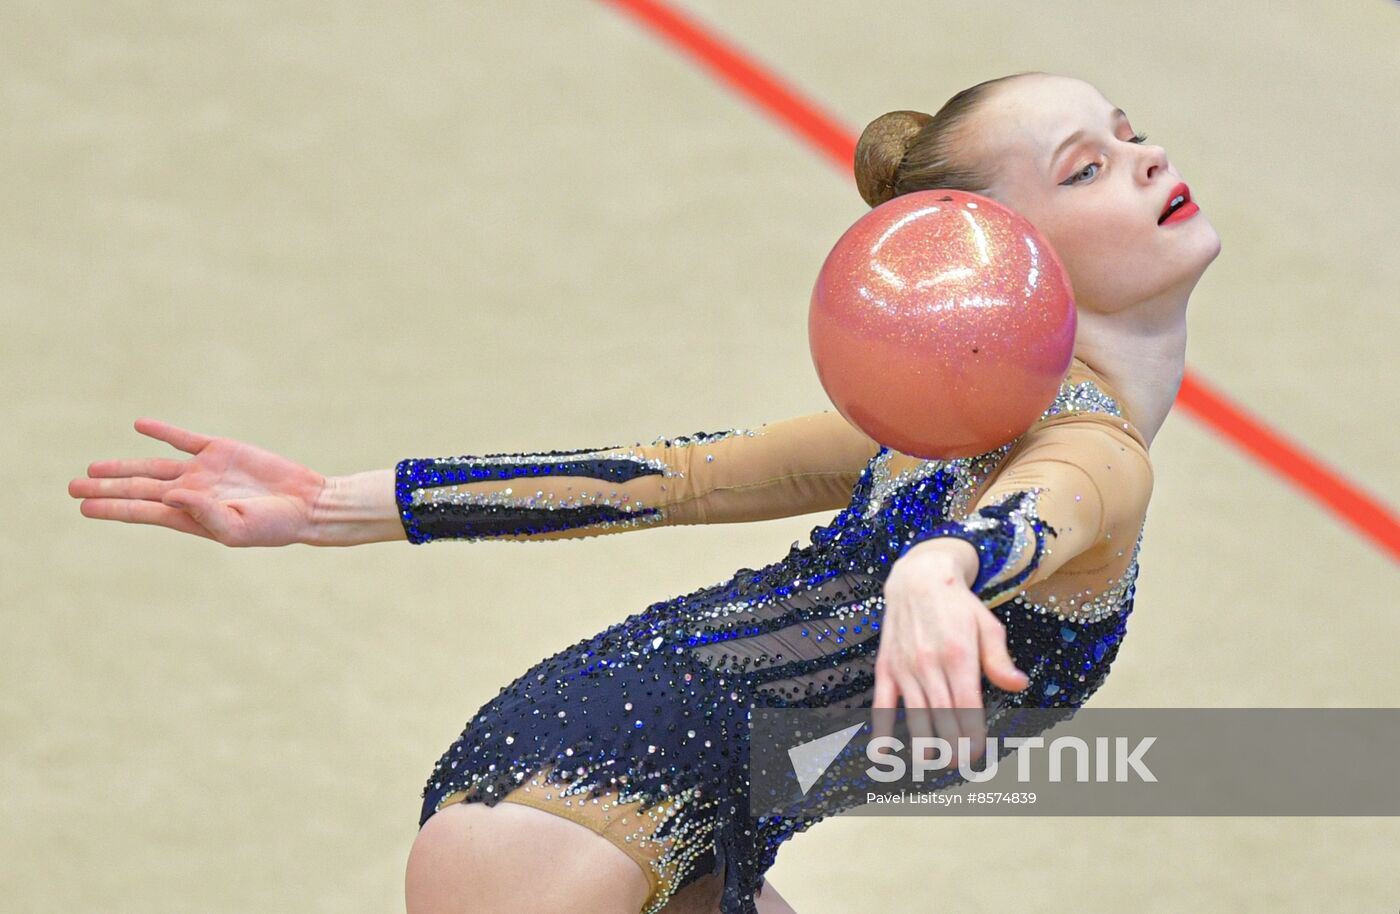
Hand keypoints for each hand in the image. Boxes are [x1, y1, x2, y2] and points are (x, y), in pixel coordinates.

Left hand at [68, 418, 327, 546]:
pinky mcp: (220, 450)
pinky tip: (141, 426)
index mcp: (191, 517)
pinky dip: (162, 432)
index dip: (112, 507)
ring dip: (123, 466)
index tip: (84, 506)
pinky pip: (183, 439)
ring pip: (153, 466)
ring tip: (92, 468)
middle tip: (73, 487)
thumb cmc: (276, 525)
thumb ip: (203, 514)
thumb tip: (170, 495)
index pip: (142, 511)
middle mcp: (191, 493)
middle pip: (139, 489)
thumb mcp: (238, 528)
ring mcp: (204, 471)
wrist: (307, 503)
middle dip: (106, 488)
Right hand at [872, 540, 1029, 768]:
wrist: (918, 578)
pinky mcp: (887, 666)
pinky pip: (882, 702)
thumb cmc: (957, 605)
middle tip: (957, 763)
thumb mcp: (987, 626)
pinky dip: (881, 728)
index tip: (976, 754)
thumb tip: (1018, 684)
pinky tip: (883, 752)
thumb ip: (999, 659)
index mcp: (959, 655)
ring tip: (931, 761)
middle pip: (941, 715)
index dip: (971, 734)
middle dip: (950, 745)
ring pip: (915, 714)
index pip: (967, 705)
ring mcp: (906, 666)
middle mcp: (930, 663)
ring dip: (922, 743)